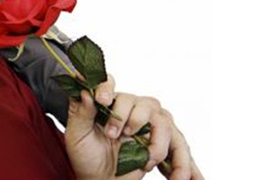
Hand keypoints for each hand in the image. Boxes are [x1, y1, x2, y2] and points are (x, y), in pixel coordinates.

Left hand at [65, 85, 203, 179]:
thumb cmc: (87, 156)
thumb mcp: (77, 136)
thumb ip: (80, 113)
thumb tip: (86, 91)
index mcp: (107, 104)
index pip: (109, 84)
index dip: (106, 87)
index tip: (102, 100)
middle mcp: (129, 109)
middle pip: (141, 101)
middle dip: (132, 118)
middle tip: (114, 136)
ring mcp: (146, 124)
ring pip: (162, 120)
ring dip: (156, 141)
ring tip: (146, 160)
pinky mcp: (159, 140)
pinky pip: (177, 143)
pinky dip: (178, 160)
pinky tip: (173, 175)